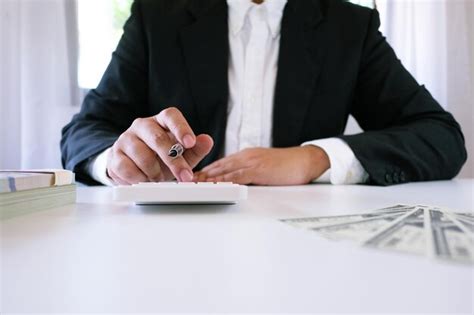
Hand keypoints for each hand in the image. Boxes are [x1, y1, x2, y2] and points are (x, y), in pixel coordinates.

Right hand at [107, 107, 213, 184]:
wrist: (131, 166)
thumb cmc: (160, 158)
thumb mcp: (182, 155)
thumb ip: (196, 149)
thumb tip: (207, 140)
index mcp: (161, 121)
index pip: (171, 116)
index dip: (181, 128)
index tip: (190, 143)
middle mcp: (142, 125)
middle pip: (157, 138)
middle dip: (174, 160)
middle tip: (185, 176)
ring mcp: (126, 139)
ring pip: (142, 156)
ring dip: (155, 172)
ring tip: (159, 178)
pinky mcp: (114, 155)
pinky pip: (127, 169)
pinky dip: (140, 179)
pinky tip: (144, 180)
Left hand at [194, 146, 329, 185]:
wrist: (306, 161)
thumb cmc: (288, 166)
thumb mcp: (264, 168)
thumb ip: (250, 173)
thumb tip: (237, 183)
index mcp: (246, 156)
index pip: (221, 165)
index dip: (205, 172)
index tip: (192, 178)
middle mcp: (245, 156)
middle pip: (218, 166)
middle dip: (200, 175)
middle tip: (183, 181)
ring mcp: (252, 161)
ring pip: (224, 170)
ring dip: (207, 178)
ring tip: (192, 185)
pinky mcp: (259, 169)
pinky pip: (238, 176)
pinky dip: (224, 181)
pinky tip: (214, 186)